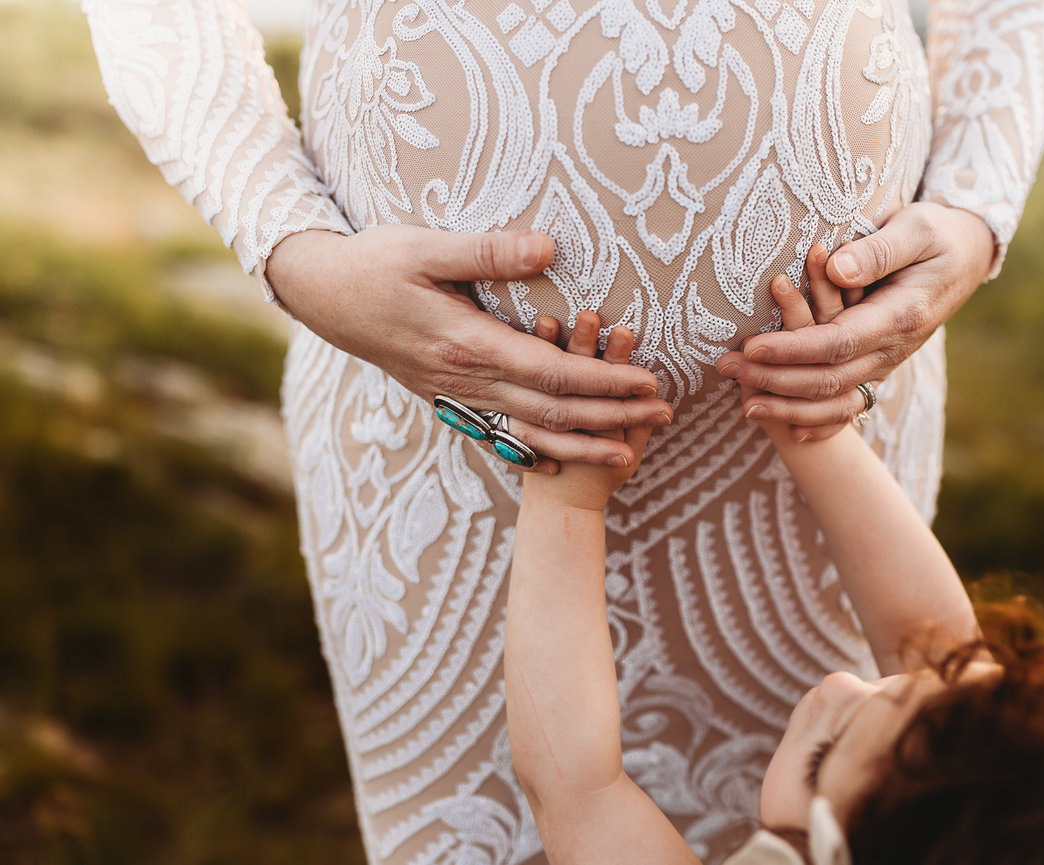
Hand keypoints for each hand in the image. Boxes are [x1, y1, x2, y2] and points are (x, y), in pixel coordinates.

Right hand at [265, 227, 672, 471]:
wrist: (322, 296)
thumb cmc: (374, 263)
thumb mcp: (424, 246)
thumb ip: (487, 251)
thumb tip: (547, 249)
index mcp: (467, 344)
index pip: (551, 371)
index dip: (602, 381)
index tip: (646, 382)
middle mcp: (464, 381)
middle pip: (550, 409)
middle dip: (610, 417)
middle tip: (662, 418)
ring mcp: (454, 396)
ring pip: (528, 431)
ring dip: (580, 445)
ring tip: (626, 456)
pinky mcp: (446, 398)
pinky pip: (495, 436)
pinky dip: (531, 453)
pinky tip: (556, 465)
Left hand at [716, 202, 993, 439]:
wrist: (969, 256)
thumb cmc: (938, 233)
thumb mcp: (916, 228)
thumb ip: (878, 250)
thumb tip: (836, 269)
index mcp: (900, 316)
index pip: (837, 342)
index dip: (793, 349)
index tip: (752, 346)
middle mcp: (894, 348)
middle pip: (829, 378)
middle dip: (775, 378)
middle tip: (727, 367)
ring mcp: (888, 361)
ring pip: (837, 398)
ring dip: (788, 405)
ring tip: (744, 404)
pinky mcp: (881, 364)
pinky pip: (851, 404)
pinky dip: (823, 422)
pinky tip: (792, 431)